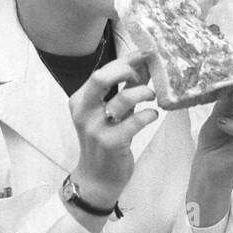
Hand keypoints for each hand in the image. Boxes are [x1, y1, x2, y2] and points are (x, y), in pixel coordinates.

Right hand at [68, 53, 158, 210]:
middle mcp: (84, 112)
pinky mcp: (111, 143)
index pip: (101, 71)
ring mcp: (96, 128)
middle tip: (144, 74)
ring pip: (122, 98)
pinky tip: (152, 115)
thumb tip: (146, 64)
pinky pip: (135, 121)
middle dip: (127, 69)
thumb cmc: (106, 140)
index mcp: (80, 100)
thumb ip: (126, 88)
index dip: (125, 60)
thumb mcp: (112, 111)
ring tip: (151, 96)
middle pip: (101, 77)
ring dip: (143, 92)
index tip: (145, 54)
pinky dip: (148, 114)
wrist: (97, 178)